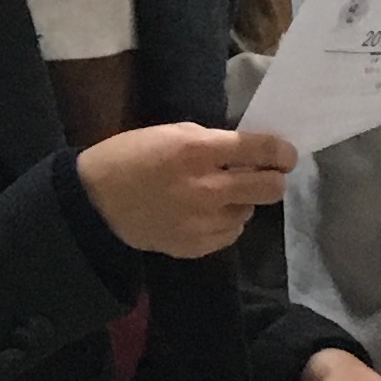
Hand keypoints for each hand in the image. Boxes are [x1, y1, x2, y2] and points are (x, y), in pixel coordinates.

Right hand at [74, 123, 295, 259]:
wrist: (95, 203)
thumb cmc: (130, 157)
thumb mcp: (170, 133)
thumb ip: (212, 142)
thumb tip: (248, 152)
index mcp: (198, 151)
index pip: (262, 150)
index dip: (283, 152)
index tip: (285, 155)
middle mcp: (206, 188)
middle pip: (270, 189)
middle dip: (271, 179)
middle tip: (260, 175)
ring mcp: (202, 222)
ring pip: (250, 213)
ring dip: (241, 202)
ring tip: (217, 196)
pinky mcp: (196, 246)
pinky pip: (230, 234)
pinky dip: (224, 222)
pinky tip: (202, 214)